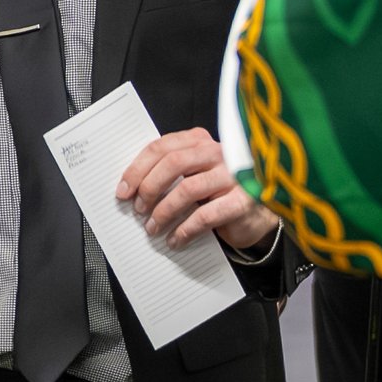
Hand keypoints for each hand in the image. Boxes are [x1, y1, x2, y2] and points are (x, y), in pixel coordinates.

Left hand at [117, 128, 277, 257]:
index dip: (138, 169)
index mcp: (201, 142)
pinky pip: (205, 216)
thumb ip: (170, 172)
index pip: (162, 147)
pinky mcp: (242, 202)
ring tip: (153, 227)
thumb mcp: (193, 174)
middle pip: (173, 163)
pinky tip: (175, 239)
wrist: (258, 213)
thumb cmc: (219, 192)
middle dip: (149, 188)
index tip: (124, 190)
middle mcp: (218, 153)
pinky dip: (184, 230)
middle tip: (138, 209)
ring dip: (164, 212)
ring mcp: (233, 176)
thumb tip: (132, 188)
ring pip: (187, 189)